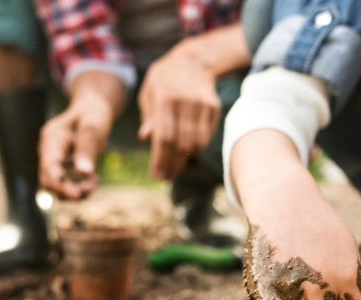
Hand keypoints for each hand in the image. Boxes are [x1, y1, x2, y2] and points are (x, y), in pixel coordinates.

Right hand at [38, 96, 113, 199]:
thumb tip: (84, 173)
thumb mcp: (92, 126)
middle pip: (48, 180)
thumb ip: (87, 149)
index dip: (60, 184)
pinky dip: (78, 186)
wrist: (91, 109)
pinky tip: (92, 180)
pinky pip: (65, 183)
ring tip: (93, 184)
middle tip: (91, 188)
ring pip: (56, 185)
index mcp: (51, 139)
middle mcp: (48, 151)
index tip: (77, 194)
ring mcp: (54, 160)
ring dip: (74, 190)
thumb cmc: (92, 113)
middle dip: (68, 190)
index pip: (49, 167)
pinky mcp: (61, 166)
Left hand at [138, 50, 221, 179]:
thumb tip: (146, 138)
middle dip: (173, 165)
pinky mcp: (214, 108)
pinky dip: (196, 148)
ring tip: (174, 168)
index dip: (161, 159)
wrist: (192, 61)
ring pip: (196, 142)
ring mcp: (202, 105)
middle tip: (165, 177)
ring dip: (184, 160)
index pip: (164, 136)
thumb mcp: (148, 94)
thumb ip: (148, 116)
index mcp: (165, 98)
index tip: (157, 174)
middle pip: (182, 143)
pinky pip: (206, 135)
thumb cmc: (163, 81)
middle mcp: (186, 102)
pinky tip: (185, 153)